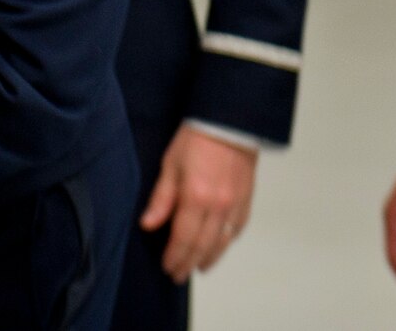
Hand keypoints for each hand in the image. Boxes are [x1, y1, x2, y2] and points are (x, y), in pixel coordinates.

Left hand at [139, 126, 258, 281]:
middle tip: (178, 275)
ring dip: (210, 258)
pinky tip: (220, 245)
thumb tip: (148, 225)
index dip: (174, 257)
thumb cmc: (197, 137)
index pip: (183, 239)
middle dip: (189, 263)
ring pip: (222, 242)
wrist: (230, 120)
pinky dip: (228, 241)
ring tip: (199, 267)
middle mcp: (218, 206)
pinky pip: (238, 227)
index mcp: (195, 198)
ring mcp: (235, 204)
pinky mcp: (247, 198)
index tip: (167, 267)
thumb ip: (162, 198)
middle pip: (203, 246)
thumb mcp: (171, 164)